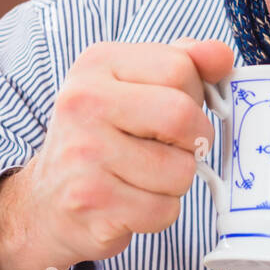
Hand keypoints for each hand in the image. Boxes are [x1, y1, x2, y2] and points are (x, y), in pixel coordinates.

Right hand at [0, 37, 233, 269]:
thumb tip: (222, 56)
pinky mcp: (91, 202)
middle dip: (193, 141)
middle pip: (183, 118)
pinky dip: (159, 213)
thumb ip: (183, 62)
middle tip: (171, 149)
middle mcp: (83, 103)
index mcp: (97, 63)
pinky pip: (164, 210)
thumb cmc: (104, 138)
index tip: (170, 112)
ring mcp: (83, 154)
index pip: (180, 68)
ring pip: (181, 171)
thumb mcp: (135, 86)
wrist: (47, 202)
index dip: (193, 96)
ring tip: (143, 177)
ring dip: (175, 181)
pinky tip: (131, 203)